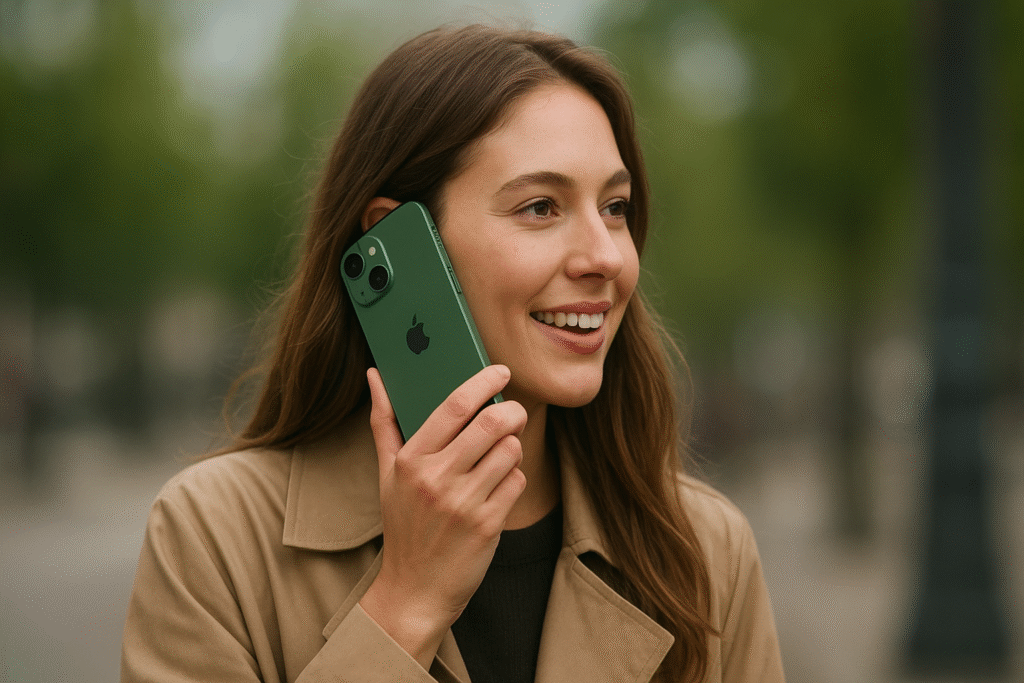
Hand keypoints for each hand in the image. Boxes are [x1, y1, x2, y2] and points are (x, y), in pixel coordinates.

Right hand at [358, 364, 527, 668]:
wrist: (415, 590)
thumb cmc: (404, 526)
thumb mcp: (387, 474)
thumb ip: (384, 422)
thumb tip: (375, 375)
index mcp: (411, 460)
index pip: (454, 406)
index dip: (483, 381)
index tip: (500, 371)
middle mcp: (436, 479)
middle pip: (491, 423)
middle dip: (511, 411)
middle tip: (513, 411)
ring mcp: (463, 503)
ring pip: (510, 450)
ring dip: (512, 447)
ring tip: (498, 456)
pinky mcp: (488, 525)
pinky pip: (517, 481)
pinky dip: (514, 478)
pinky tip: (498, 487)